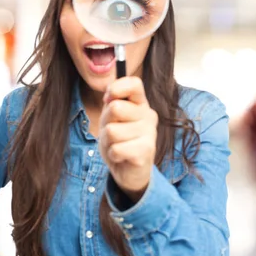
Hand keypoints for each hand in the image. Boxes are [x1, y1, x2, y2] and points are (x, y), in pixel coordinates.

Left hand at [99, 76, 157, 201]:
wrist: (129, 171)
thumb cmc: (120, 141)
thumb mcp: (111, 119)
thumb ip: (112, 103)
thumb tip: (110, 96)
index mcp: (141, 103)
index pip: (134, 84)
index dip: (117, 88)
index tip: (108, 99)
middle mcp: (149, 115)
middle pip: (116, 108)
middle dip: (106, 123)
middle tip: (113, 133)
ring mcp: (150, 133)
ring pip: (112, 130)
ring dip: (108, 141)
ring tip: (118, 146)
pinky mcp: (146, 151)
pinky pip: (116, 148)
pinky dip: (112, 154)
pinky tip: (121, 156)